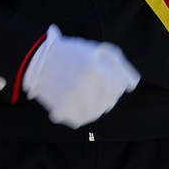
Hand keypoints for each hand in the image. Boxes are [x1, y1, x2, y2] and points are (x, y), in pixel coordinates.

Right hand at [19, 25, 139, 127]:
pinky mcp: (69, 115)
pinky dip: (79, 110)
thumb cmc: (70, 53)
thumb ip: (120, 65)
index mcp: (99, 73)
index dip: (112, 76)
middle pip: (112, 99)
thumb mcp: (97, 50)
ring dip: (93, 100)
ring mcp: (80, 106)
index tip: (99, 71)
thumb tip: (131, 86)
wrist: (37, 63)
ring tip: (78, 88)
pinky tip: (70, 98)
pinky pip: (83, 119)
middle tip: (86, 78)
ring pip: (100, 111)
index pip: (122, 85)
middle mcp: (92, 92)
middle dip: (104, 88)